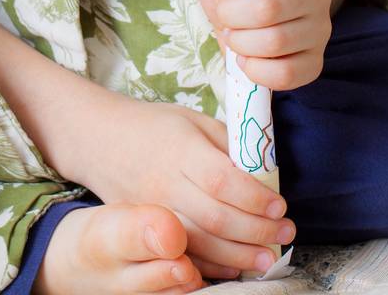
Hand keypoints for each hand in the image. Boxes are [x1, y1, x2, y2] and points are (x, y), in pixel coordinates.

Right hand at [66, 84, 295, 278]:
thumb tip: (265, 171)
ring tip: (269, 257)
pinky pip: (182, 256)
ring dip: (240, 255)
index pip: (223, 181)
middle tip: (287, 233)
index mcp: (181, 150)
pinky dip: (212, 266)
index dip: (256, 198)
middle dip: (258, 231)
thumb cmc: (155, 126)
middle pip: (216, 218)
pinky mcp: (146, 230)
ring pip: (201, 244)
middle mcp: (166, 184)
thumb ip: (227, 145)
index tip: (281, 205)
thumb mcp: (193, 121)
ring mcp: (153, 211)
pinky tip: (235, 267)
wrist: (101, 140)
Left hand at [191, 0, 332, 90]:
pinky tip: (246, 58)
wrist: (251, 18)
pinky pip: (285, 74)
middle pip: (269, 7)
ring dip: (240, 42)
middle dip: (231, 15)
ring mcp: (320, 30)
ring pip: (275, 42)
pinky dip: (255, 70)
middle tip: (225, 16)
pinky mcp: (314, 63)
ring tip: (234, 35)